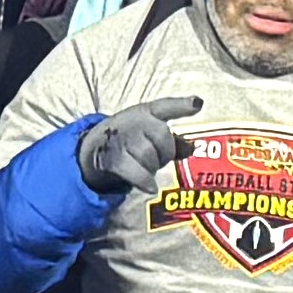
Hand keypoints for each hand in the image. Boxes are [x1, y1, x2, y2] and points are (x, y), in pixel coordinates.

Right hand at [75, 95, 203, 196]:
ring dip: (152, 167)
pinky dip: (145, 181)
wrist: (96, 148)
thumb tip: (193, 149)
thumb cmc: (131, 138)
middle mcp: (134, 121)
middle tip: (155, 157)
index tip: (197, 104)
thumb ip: (174, 141)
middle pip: (163, 138)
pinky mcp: (114, 158)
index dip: (182, 105)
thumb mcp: (150, 133)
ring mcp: (122, 139)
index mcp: (147, 112)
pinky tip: (151, 187)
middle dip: (165, 153)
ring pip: (150, 157)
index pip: (165, 107)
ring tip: (144, 166)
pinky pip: (137, 172)